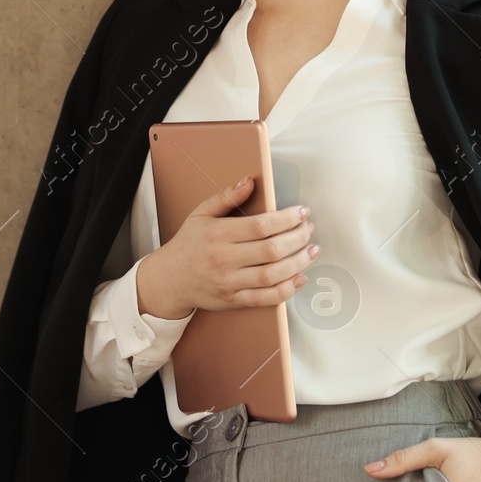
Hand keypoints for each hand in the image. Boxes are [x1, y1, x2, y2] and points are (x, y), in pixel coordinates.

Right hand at [136, 176, 319, 318]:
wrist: (169, 280)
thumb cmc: (188, 244)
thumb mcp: (201, 214)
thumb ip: (226, 197)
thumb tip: (250, 181)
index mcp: (218, 234)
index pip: (260, 226)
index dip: (287, 218)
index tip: (302, 212)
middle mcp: (224, 259)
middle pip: (271, 249)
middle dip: (297, 238)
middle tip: (309, 229)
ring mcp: (229, 282)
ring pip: (272, 275)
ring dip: (298, 263)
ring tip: (311, 251)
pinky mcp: (233, 301)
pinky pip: (265, 298)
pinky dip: (287, 290)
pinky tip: (300, 278)